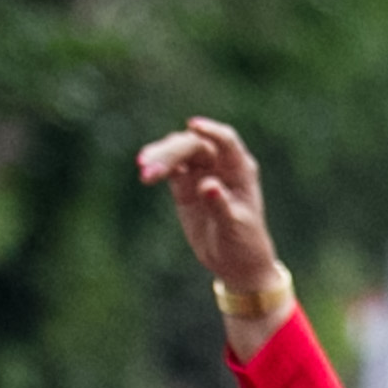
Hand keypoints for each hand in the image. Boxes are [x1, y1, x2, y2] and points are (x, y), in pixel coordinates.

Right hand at [133, 116, 284, 297]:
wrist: (235, 262)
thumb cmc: (243, 243)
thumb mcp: (233, 228)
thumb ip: (220, 206)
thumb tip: (207, 185)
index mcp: (240, 170)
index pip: (226, 141)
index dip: (210, 131)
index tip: (193, 125)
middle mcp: (220, 165)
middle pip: (194, 145)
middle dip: (172, 151)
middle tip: (149, 165)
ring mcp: (201, 172)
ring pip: (178, 153)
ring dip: (160, 158)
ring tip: (143, 171)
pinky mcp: (184, 184)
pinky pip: (169, 168)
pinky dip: (157, 169)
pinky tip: (146, 175)